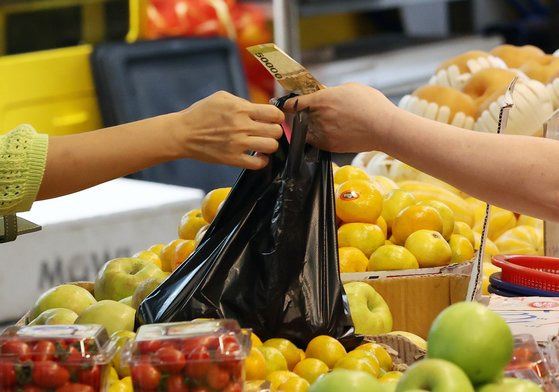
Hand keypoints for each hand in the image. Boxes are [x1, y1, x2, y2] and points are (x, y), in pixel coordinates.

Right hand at [174, 91, 284, 168]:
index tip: (273, 119)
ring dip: (270, 145)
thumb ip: (243, 102)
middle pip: (276, 131)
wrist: (182, 133)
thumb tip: (260, 109)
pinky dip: (262, 161)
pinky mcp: (232, 159)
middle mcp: (241, 126)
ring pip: (270, 147)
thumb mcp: (222, 97)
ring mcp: (237, 144)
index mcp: (240, 109)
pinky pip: (258, 164)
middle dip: (275, 131)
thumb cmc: (200, 114)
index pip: (274, 113)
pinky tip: (257, 156)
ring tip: (263, 144)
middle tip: (268, 132)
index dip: (277, 116)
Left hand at [282, 83, 396, 152]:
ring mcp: (322, 133)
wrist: (384, 128)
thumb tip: (323, 94)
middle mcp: (317, 117)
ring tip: (322, 125)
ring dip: (308, 128)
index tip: (284, 106)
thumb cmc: (371, 104)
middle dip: (300, 116)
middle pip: (298, 118)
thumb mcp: (350, 88)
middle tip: (304, 114)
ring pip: (306, 131)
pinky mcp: (328, 146)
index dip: (287, 105)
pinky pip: (316, 142)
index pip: (293, 103)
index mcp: (320, 100)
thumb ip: (331, 92)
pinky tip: (329, 134)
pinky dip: (318, 138)